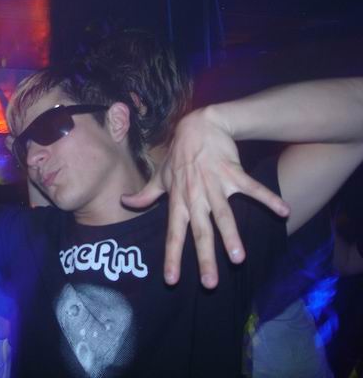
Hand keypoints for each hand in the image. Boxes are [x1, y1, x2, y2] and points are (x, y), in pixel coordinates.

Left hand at [122, 107, 289, 288]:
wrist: (198, 124)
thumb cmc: (179, 154)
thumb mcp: (160, 175)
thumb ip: (145, 195)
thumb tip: (125, 202)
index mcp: (178, 200)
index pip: (173, 233)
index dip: (172, 256)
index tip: (171, 280)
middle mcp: (195, 196)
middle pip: (200, 231)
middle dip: (204, 257)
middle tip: (210, 283)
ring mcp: (214, 184)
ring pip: (223, 214)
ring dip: (231, 236)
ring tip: (239, 258)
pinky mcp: (233, 172)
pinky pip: (251, 187)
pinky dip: (268, 198)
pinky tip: (284, 211)